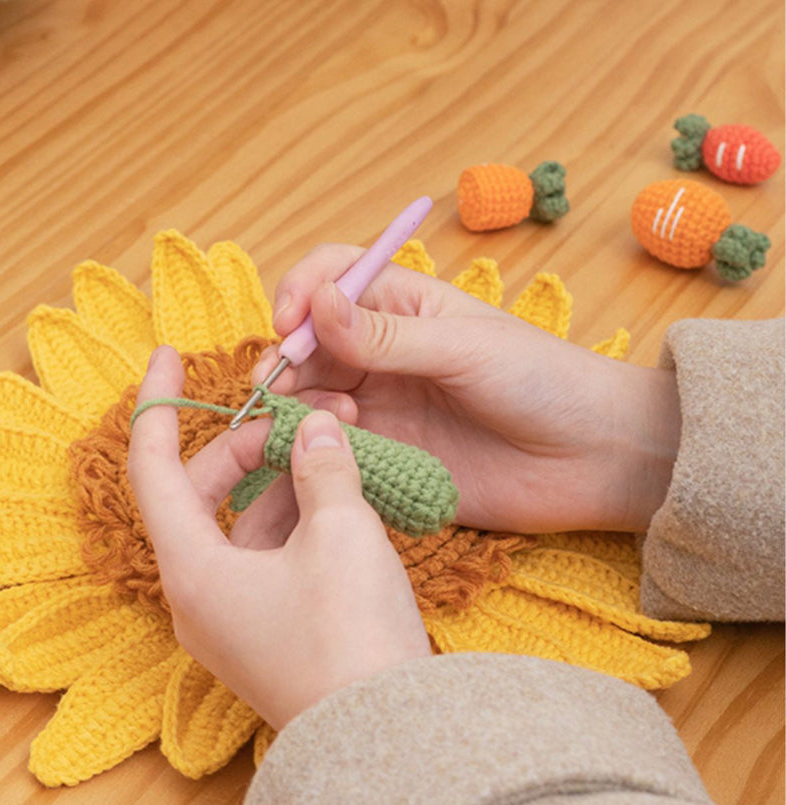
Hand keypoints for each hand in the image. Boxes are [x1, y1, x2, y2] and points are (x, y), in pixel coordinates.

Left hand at [127, 346, 432, 728]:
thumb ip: (322, 468)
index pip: (153, 466)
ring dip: (281, 480)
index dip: (157, 404)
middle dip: (247, 443)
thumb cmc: (349, 635)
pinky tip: (335, 493)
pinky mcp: (266, 632)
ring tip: (332, 445)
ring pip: (241, 524)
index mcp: (191, 567)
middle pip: (203, 492)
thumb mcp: (339, 533)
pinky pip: (266, 556)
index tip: (169, 355)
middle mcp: (197, 594)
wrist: (385, 741)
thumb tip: (316, 431)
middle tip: (299, 413)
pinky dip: (294, 519)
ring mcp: (232, 617)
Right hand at [258, 245, 681, 532]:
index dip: (301, 293)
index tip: (287, 323)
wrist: (591, 458)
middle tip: (279, 386)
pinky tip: (335, 455)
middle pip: (308, 344)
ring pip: (312, 398)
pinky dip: (320, 451)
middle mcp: (382, 354)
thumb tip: (316, 303)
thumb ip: (385, 335)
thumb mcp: (462, 347)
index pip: (332, 279)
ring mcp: (383, 408)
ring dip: (301, 406)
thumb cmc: (542, 381)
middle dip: (285, 360)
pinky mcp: (388, 459)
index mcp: (403, 305)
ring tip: (330, 421)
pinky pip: (335, 451)